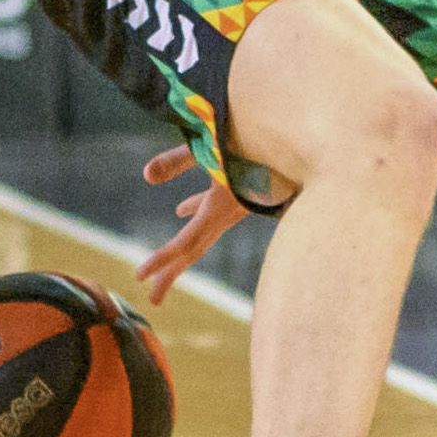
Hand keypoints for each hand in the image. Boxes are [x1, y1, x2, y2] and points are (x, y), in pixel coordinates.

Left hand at [131, 144, 245, 301]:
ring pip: (202, 232)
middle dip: (172, 273)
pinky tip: (180, 210)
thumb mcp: (212, 142)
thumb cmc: (254, 136)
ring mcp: (235, 206)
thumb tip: (146, 176)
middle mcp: (229, 214)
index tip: (139, 276)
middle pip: (194, 250)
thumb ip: (178, 160)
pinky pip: (210, 210)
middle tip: (153, 300)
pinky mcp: (238, 192)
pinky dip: (192, 211)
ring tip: (160, 268)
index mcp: (221, 207)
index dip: (161, 260)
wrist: (298, 140)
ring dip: (180, 250)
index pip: (185, 243)